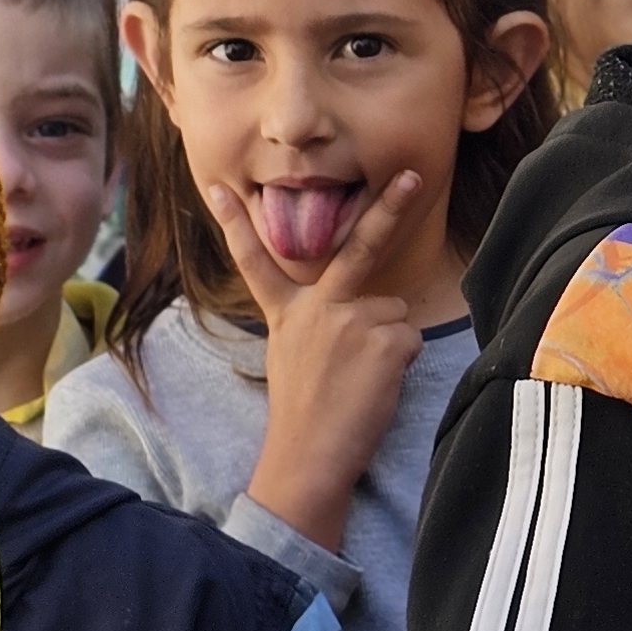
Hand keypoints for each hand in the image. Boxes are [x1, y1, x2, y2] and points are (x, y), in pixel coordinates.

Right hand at [208, 170, 427, 556]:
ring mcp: (352, 319)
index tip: (216, 187)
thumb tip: (361, 314)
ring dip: (387, 343)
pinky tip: (375, 386)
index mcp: (287, 313)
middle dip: (390, 207)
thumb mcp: (293, 356)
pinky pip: (408, 338)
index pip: (255, 262)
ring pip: (392, 314)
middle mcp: (318, 307)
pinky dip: (400, 363)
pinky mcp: (383, 339)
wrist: (308, 454)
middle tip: (416, 176)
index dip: (233, 224)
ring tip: (359, 378)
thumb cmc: (304, 414)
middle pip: (359, 249)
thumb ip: (319, 323)